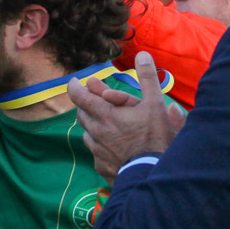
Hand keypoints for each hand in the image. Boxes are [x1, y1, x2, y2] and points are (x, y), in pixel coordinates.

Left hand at [67, 51, 185, 179]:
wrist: (151, 174)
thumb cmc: (154, 137)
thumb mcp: (155, 104)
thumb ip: (147, 78)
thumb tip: (142, 54)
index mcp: (104, 114)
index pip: (79, 96)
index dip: (74, 86)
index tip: (76, 81)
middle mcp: (96, 132)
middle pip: (82, 113)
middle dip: (87, 104)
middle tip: (96, 100)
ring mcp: (97, 151)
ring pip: (87, 132)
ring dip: (93, 124)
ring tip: (106, 122)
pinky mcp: (101, 166)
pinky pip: (95, 151)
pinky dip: (99, 144)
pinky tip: (112, 145)